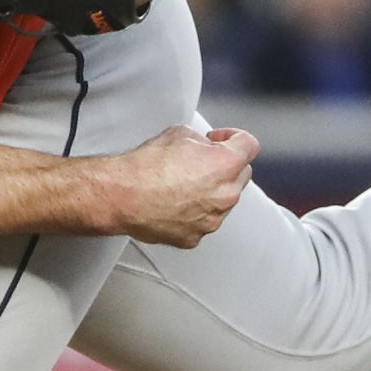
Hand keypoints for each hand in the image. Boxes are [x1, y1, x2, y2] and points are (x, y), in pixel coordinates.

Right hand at [104, 124, 257, 246]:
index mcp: (225, 164)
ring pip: (223, 201)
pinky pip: (203, 221)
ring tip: (182, 184)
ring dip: (211, 191)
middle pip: (241, 175)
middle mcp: (225, 194)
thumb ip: (201, 141)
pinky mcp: (195, 237)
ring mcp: (212, 219)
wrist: (122, 196)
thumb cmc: (145, 167)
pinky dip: (194, 213)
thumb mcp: (178, 134)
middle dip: (226, 166)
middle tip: (202, 161)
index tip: (222, 140)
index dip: (235, 137)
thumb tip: (203, 147)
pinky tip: (174, 203)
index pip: (249, 145)